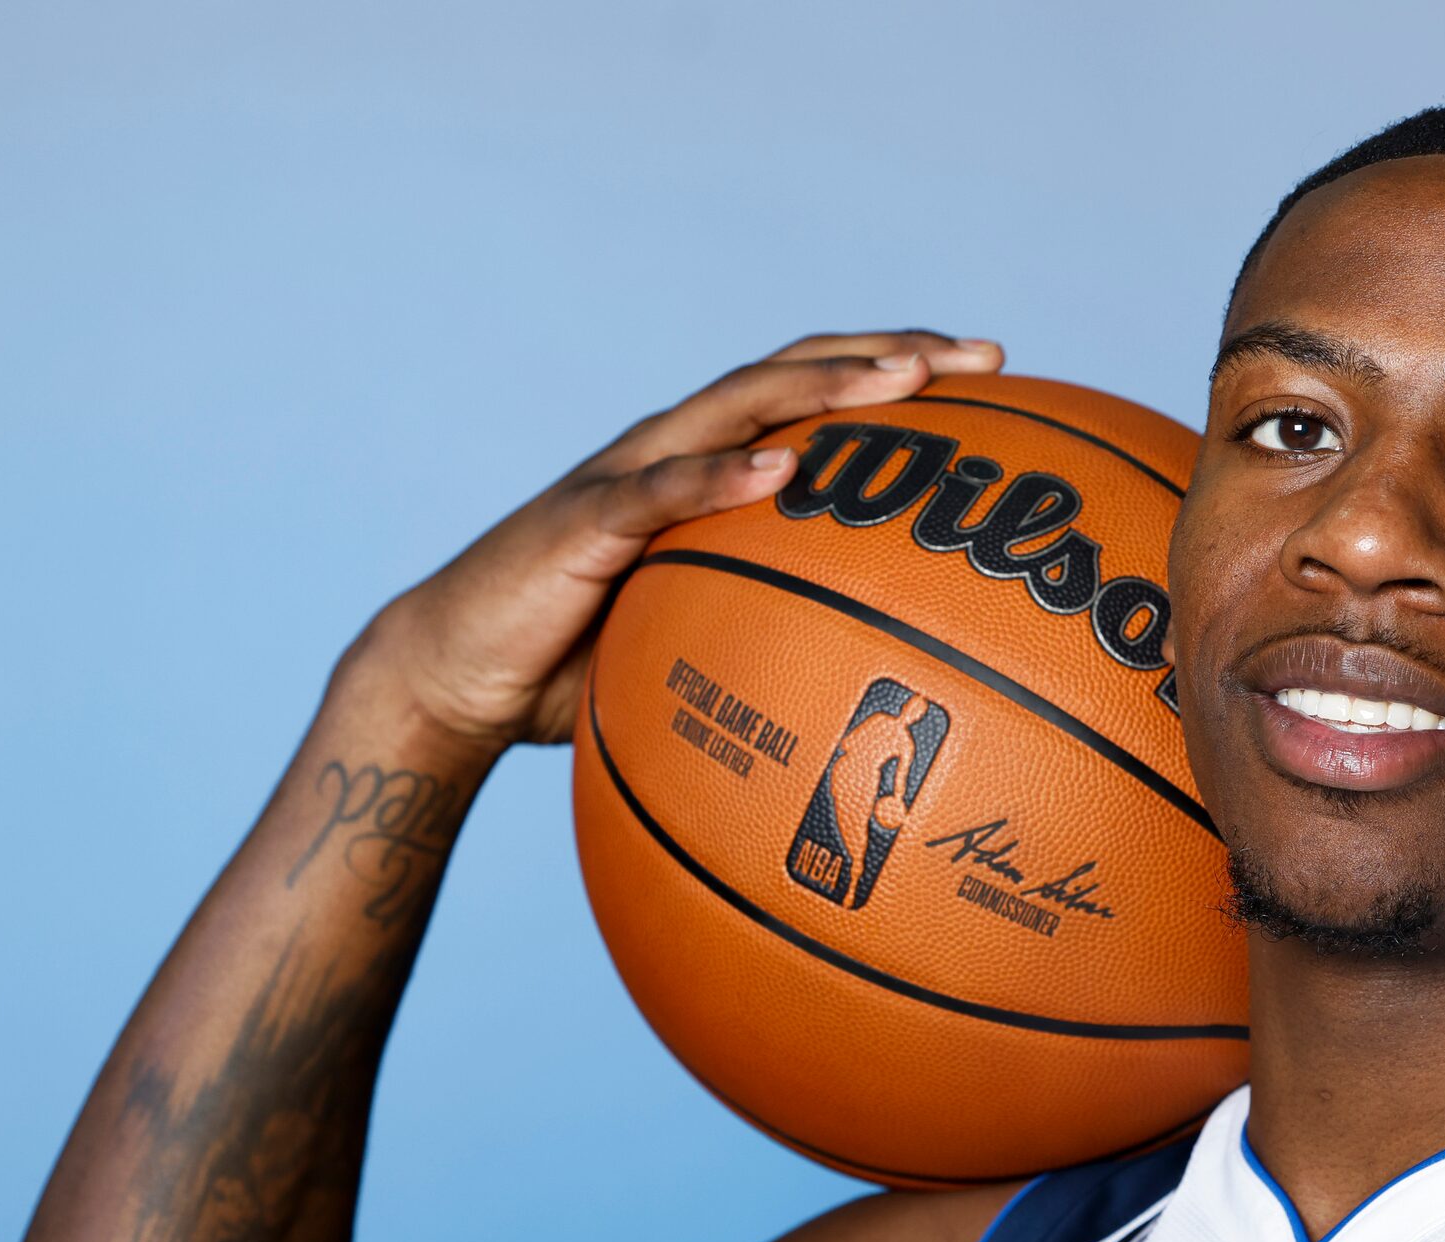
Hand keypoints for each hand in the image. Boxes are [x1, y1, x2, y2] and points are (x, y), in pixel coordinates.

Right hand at [352, 331, 1003, 748]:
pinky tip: (778, 468)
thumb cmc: (581, 667)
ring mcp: (626, 476)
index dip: (896, 372)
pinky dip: (716, 477)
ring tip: (896, 380)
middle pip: (795, 374)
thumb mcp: (697, 644)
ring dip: (821, 388)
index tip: (990, 371)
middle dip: (891, 356)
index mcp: (706, 467)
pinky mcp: (581, 521)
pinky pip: (656, 493)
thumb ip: (771, 635)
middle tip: (983, 355)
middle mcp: (673, 449)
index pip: (814, 396)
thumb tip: (880, 684)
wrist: (455, 678)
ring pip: (737, 407)